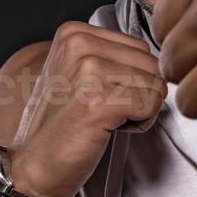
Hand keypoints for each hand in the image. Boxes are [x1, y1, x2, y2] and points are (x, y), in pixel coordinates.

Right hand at [7, 22, 166, 196]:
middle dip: (140, 93)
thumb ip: (112, 56)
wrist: (36, 163)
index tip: (101, 95)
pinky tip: (110, 129)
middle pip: (150, 63)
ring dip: (140, 110)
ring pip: (154, 84)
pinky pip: (151, 104)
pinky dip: (141, 123)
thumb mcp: (80, 74)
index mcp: (74, 33)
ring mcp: (88, 71)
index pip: (139, 47)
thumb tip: (160, 58)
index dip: (132, 78)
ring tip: (106, 120)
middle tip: (105, 111)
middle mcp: (80, 45)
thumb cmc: (64, 124)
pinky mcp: (99, 100)